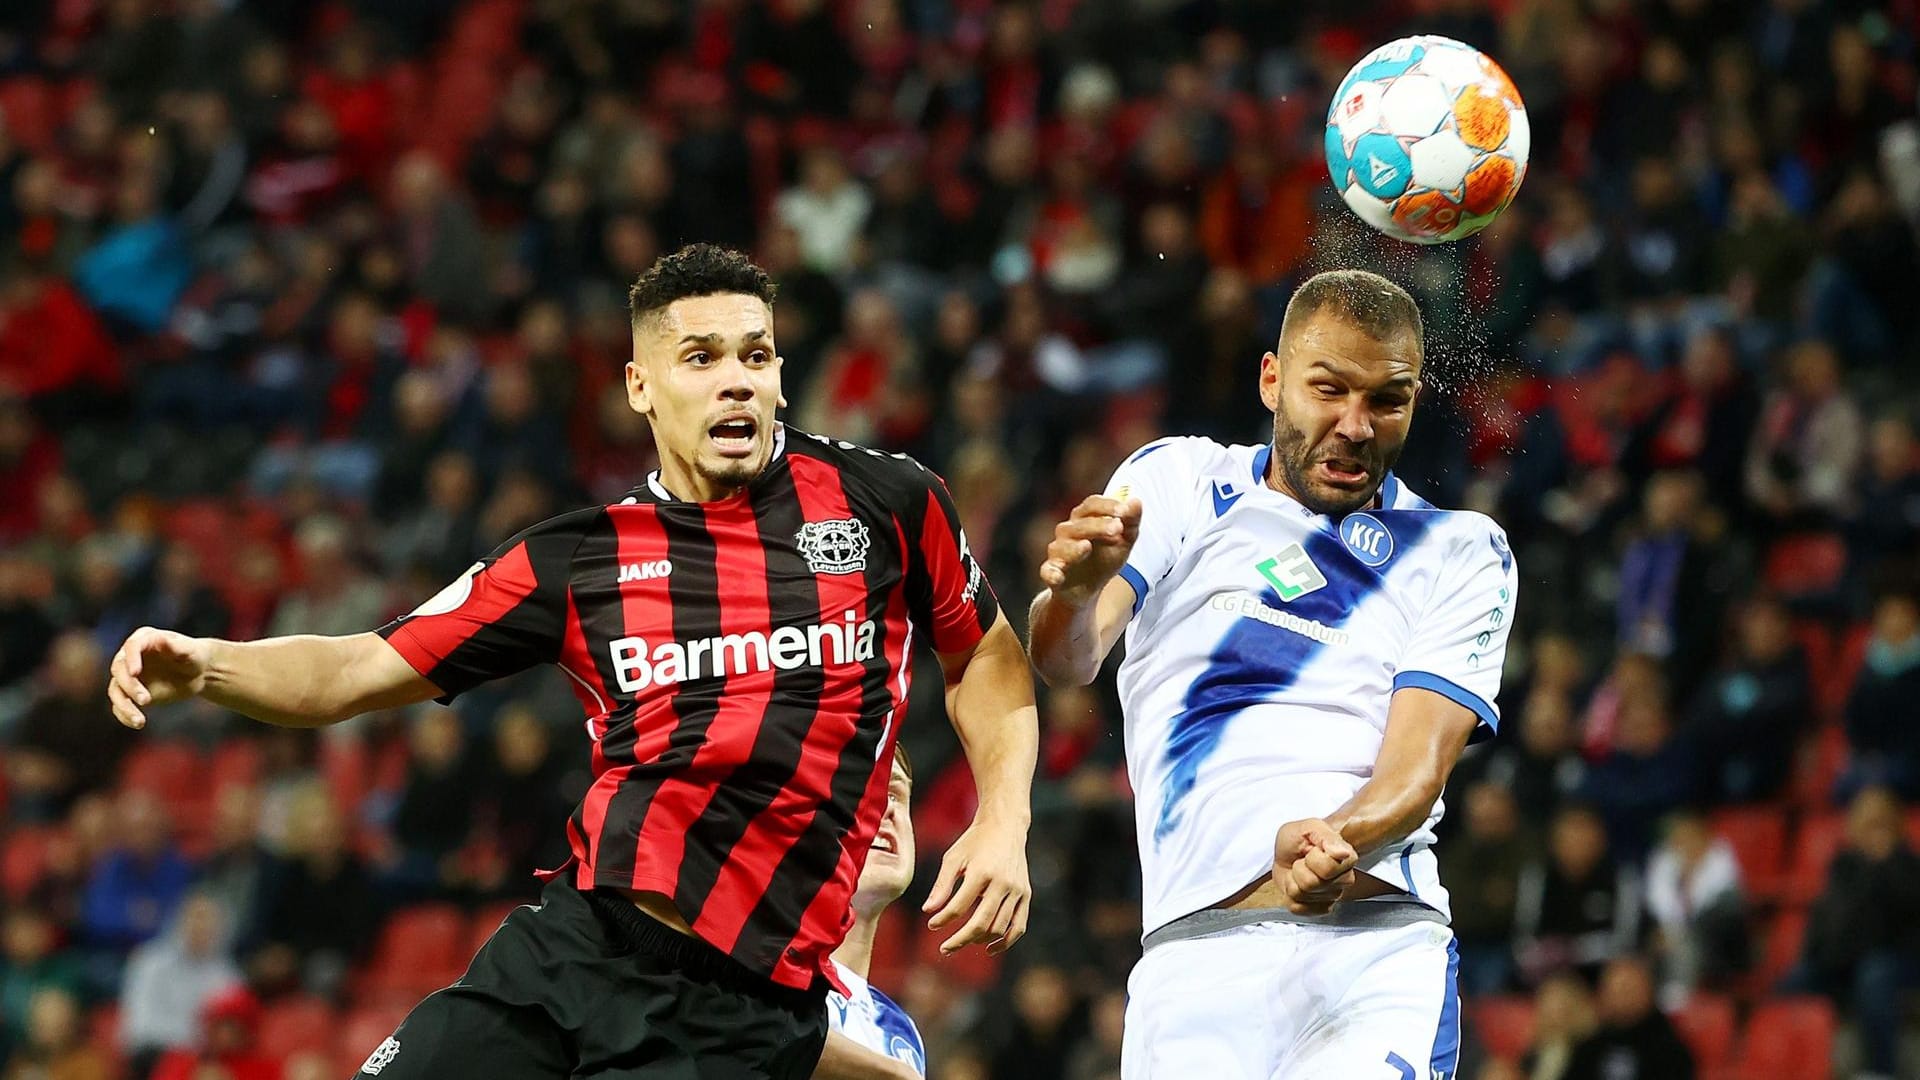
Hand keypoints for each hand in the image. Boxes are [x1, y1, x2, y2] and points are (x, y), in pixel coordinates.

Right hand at [108, 626, 212, 729]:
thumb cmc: (195, 656)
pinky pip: (120, 706)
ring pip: (116, 691)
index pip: (131, 646)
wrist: (198, 672)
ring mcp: (127, 675)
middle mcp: (130, 656)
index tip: (135, 673)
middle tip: (147, 700)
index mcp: (144, 639)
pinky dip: (125, 715)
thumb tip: (161, 639)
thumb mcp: (190, 650)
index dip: (131, 659)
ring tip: (139, 720)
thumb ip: (177, 646)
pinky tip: (138, 723)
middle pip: (119, 669)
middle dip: (130, 685)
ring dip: (124, 706)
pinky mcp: (129, 693)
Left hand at [921, 815, 1030, 955]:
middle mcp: (1002, 883)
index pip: (959, 907)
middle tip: (944, 948)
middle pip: (981, 923)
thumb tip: (928, 911)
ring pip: (998, 928)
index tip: (931, 924)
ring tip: (962, 941)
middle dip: (960, 940)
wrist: (1005, 826)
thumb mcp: (953, 858)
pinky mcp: (1026, 894)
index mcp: (982, 872)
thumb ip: (942, 885)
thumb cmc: (974, 842)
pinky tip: (989, 948)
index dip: (943, 920)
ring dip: (978, 940)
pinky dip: (1005, 941)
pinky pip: (1018, 926)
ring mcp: (1017, 890)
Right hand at [1038, 495, 1141, 606]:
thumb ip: (1130, 522)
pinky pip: (1047, 571)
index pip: (1092, 504)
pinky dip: (1051, 573)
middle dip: (1098, 525)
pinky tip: (1058, 576)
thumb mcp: (1123, 541)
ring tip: (1087, 546)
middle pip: (1080, 523)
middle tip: (1118, 528)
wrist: (1088, 590)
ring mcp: (1058, 552)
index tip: (1124, 511)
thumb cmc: (1104, 559)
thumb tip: (1136, 501)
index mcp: (1084, 518)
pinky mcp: (1052, 573)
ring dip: (1074, 547)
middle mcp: (1067, 531)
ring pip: (1062, 546)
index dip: (1107, 506)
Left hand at [1272, 818, 1357, 915]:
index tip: (1310, 850)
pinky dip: (1290, 896)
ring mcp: (1333, 896)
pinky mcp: (1320, 908)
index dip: (1311, 858)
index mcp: (1347, 858)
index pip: (1327, 869)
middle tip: (1302, 861)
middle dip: (1298, 870)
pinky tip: (1297, 884)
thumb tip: (1342, 852)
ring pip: (1302, 896)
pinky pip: (1299, 909)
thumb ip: (1326, 836)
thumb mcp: (1309, 827)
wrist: (1287, 851)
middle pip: (1312, 884)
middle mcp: (1344, 879)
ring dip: (1293, 881)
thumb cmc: (1299, 838)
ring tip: (1298, 871)